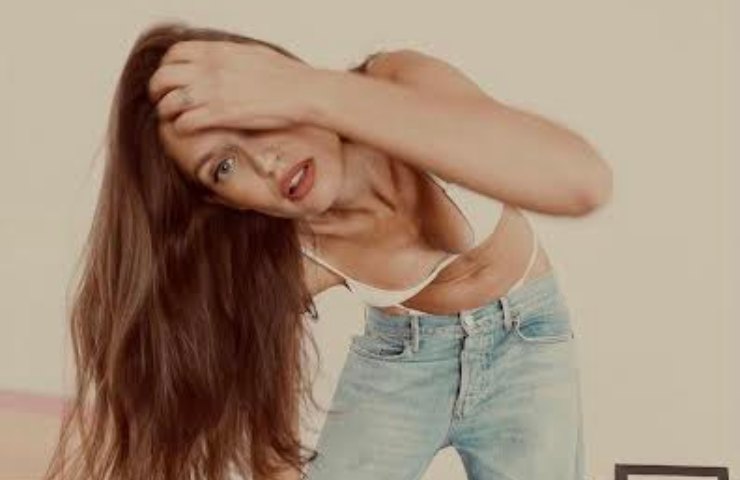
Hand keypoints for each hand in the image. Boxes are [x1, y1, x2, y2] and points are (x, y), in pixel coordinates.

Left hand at [148, 40, 318, 132]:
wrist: (303, 92)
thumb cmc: (286, 75)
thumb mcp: (252, 53)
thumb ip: (229, 56)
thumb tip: (220, 59)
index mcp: (218, 52)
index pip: (175, 53)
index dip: (167, 67)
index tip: (171, 78)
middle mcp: (210, 70)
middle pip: (164, 77)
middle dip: (158, 90)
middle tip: (162, 100)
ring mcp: (213, 93)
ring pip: (169, 101)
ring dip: (166, 111)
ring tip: (173, 118)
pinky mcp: (220, 115)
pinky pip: (184, 122)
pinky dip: (181, 127)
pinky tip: (188, 130)